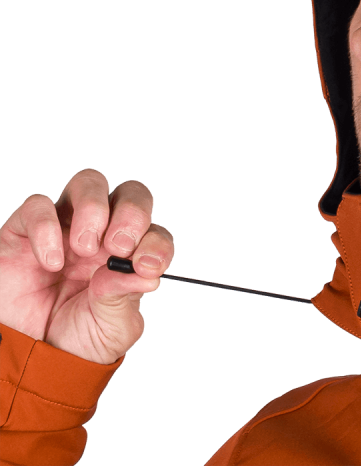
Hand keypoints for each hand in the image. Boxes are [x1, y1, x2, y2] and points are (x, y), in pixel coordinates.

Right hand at [0, 168, 173, 364]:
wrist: (27, 358)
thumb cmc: (76, 339)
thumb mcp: (110, 327)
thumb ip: (126, 297)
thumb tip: (147, 275)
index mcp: (131, 254)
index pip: (154, 230)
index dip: (156, 242)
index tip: (148, 266)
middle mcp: (103, 233)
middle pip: (130, 193)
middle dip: (132, 213)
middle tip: (118, 246)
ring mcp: (65, 227)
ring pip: (88, 182)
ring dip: (94, 208)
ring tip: (85, 249)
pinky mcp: (24, 231)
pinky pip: (37, 205)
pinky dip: (47, 227)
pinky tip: (52, 261)